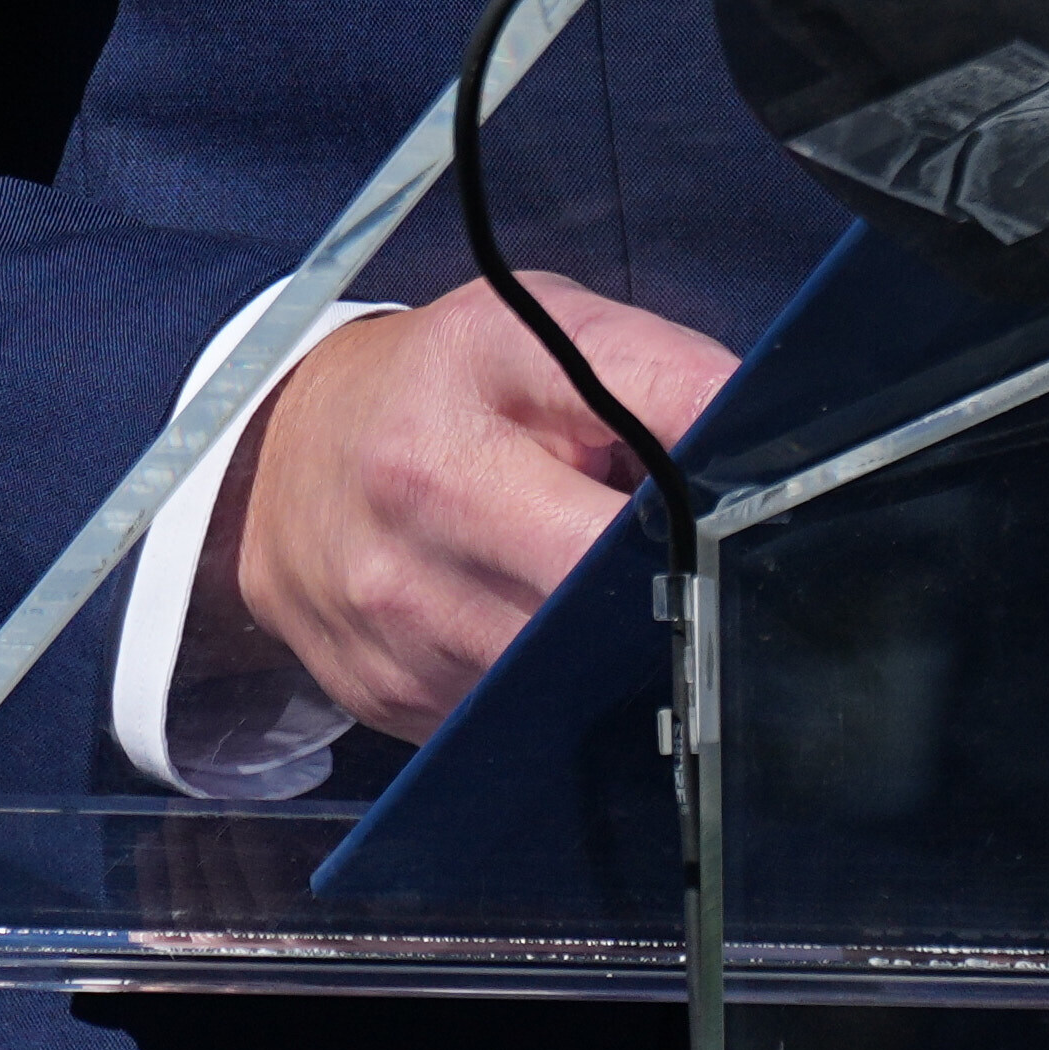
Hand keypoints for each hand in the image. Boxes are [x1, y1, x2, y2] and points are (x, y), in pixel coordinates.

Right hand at [209, 283, 743, 746]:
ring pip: (577, 669)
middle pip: (612, 582)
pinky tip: (554, 641)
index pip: (642, 426)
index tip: (766, 496)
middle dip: (677, 581)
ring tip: (622, 594)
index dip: (722, 474)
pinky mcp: (398, 699)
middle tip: (711, 570)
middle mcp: (427, 499)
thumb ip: (656, 374)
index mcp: (480, 380)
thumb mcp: (536, 331)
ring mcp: (405, 615)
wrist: (281, 468)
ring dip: (623, 643)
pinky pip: (524, 718)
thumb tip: (767, 444)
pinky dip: (560, 690)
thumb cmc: (440, 390)